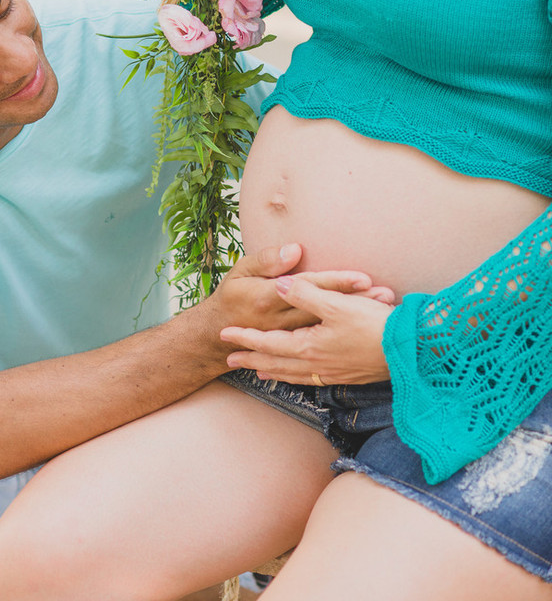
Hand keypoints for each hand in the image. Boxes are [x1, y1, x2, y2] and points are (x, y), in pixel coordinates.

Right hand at [197, 246, 374, 370]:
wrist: (217, 335)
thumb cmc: (233, 297)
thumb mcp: (241, 271)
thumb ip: (267, 261)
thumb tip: (294, 250)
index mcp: (267, 298)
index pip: (309, 287)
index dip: (336, 281)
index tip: (362, 277)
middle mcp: (280, 321)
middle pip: (324, 309)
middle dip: (356, 302)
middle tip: (384, 294)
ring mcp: (287, 338)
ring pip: (329, 327)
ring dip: (355, 318)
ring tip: (383, 309)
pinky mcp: (293, 350)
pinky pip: (323, 342)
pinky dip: (346, 335)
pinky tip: (364, 329)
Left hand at [220, 271, 394, 384]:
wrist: (410, 351)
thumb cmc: (374, 325)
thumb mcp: (337, 303)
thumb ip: (305, 293)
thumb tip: (279, 285)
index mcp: (309, 346)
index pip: (268, 343)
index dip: (245, 338)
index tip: (225, 336)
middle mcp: (316, 363)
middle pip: (275, 363)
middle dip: (252, 359)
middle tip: (230, 360)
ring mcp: (331, 372)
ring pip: (293, 374)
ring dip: (273, 371)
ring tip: (259, 371)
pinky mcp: (346, 375)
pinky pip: (311, 379)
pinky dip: (297, 377)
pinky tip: (301, 375)